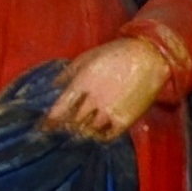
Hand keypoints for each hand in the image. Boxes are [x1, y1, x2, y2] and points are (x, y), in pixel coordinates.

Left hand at [46, 35, 171, 142]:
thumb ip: (68, 72)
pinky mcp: (126, 119)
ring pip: (89, 130)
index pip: (60, 108)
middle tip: (60, 132)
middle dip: (65, 128)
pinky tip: (96, 134)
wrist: (148, 57)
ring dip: (82, 132)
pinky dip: (100, 137)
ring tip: (77, 133)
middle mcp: (94, 99)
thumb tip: (53, 86)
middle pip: (73, 122)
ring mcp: (110, 110)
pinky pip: (108, 136)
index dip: (49, 121)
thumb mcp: (87, 57)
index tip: (43, 128)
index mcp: (82, 83)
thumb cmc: (115, 53)